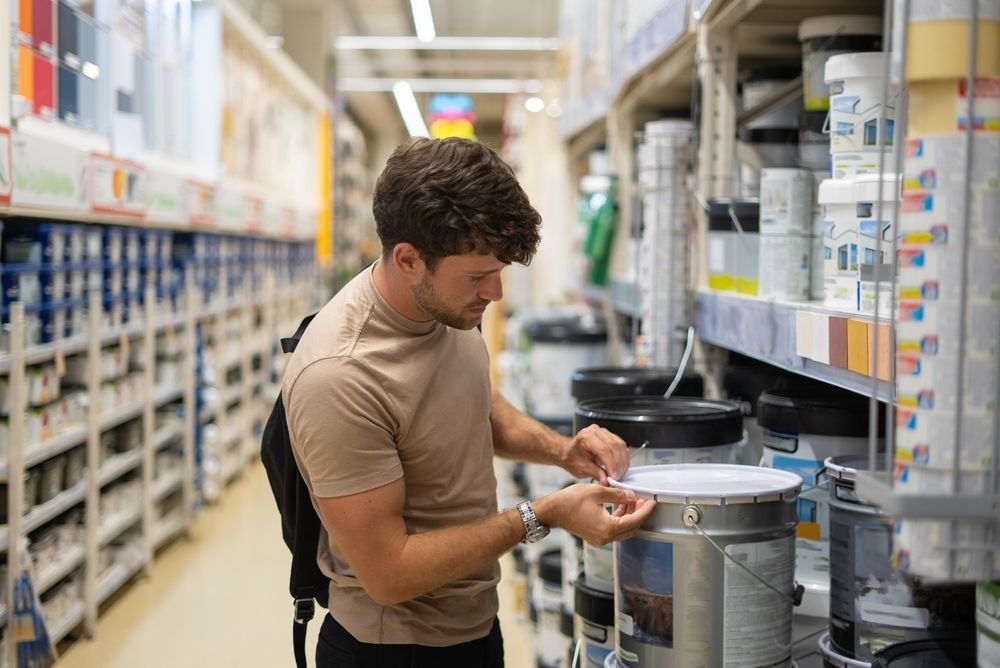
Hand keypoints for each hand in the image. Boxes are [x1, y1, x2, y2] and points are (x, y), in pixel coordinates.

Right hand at [534, 483, 655, 545]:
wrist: (552, 511)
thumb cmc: (569, 502)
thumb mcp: (597, 492)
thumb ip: (618, 494)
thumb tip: (630, 495)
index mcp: (607, 528)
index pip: (634, 520)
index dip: (645, 510)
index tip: (652, 502)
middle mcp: (605, 537)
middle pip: (631, 528)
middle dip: (640, 513)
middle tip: (644, 500)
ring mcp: (600, 539)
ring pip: (623, 529)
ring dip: (630, 516)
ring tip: (633, 500)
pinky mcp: (595, 536)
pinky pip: (614, 529)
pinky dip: (620, 518)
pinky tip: (621, 505)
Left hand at [559, 424, 629, 484]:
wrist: (569, 452)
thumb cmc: (572, 458)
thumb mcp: (581, 468)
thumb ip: (595, 473)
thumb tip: (606, 480)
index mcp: (586, 437)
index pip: (603, 449)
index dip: (611, 464)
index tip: (614, 477)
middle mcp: (596, 431)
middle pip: (614, 446)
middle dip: (618, 464)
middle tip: (618, 478)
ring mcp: (604, 432)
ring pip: (620, 445)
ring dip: (623, 461)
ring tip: (620, 474)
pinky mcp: (611, 436)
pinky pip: (622, 446)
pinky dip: (623, 458)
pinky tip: (621, 467)